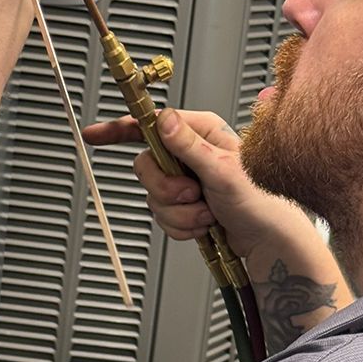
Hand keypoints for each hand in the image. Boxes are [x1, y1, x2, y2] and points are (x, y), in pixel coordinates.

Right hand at [83, 107, 319, 261]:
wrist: (268, 240)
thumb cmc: (260, 199)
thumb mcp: (223, 169)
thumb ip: (190, 146)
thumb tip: (165, 121)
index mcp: (200, 132)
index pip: (151, 124)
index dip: (120, 130)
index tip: (95, 135)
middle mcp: (189, 153)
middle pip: (146, 166)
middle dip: (166, 190)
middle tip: (192, 195)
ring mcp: (185, 180)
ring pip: (153, 197)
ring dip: (180, 214)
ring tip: (207, 214)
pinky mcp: (183, 205)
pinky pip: (163, 218)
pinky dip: (182, 227)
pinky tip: (204, 225)